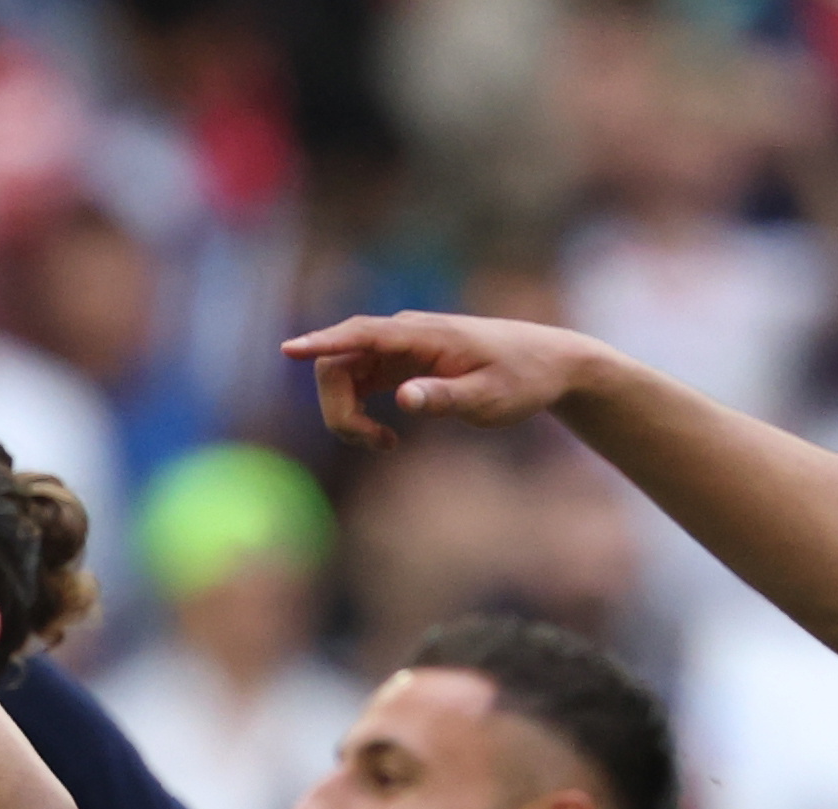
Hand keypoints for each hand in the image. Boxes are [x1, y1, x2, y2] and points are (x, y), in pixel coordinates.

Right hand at [280, 312, 608, 451]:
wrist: (548, 364)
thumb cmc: (522, 379)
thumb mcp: (490, 398)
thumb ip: (446, 398)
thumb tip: (403, 399)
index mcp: (423, 335)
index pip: (361, 334)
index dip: (321, 343)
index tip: (288, 350)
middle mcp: (403, 334)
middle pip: (338, 361)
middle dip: (337, 407)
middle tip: (372, 443)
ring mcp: (397, 348)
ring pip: (342, 375)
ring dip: (346, 414)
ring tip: (383, 444)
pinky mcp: (397, 364)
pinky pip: (356, 383)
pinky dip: (358, 413)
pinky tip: (386, 437)